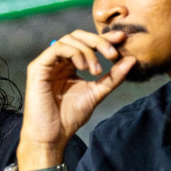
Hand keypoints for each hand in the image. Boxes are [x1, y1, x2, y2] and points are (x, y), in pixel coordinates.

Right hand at [18, 29, 135, 168]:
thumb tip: (132, 60)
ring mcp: (47, 63)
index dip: (104, 38)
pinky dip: (75, 53)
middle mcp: (57, 61)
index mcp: (69, 65)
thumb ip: (113, 77)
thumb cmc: (69, 117)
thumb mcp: (97, 93)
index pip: (87, 44)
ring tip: (96, 70)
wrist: (53, 135)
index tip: (122, 39)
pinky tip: (83, 67)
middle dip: (98, 41)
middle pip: (78, 36)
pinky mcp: (38, 67)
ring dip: (88, 51)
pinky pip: (58, 48)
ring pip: (69, 40)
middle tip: (112, 54)